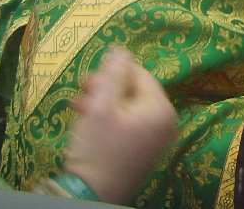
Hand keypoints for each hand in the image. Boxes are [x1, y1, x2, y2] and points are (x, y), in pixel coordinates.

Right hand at [63, 48, 177, 204]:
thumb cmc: (98, 149)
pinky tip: (87, 121)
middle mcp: (165, 123)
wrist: (91, 194)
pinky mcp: (143, 151)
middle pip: (133, 92)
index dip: (113, 72)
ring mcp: (156, 139)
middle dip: (105, 88)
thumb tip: (121, 49)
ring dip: (102, 103)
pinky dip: (109, 120)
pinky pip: (128, 125)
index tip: (89, 77)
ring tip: (78, 106)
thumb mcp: (102, 105)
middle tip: (81, 88)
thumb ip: (113, 74)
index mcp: (162, 109)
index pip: (140, 75)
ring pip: (127, 108)